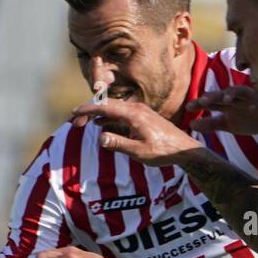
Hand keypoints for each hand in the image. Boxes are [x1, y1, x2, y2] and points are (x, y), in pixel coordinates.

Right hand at [69, 98, 201, 166]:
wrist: (183, 149)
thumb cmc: (162, 152)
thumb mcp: (139, 151)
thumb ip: (119, 144)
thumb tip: (100, 137)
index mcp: (133, 114)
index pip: (104, 107)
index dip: (87, 110)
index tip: (73, 115)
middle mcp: (135, 109)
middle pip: (106, 105)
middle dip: (89, 112)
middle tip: (75, 121)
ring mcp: (140, 112)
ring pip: (113, 109)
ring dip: (98, 115)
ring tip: (84, 123)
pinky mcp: (143, 118)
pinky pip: (121, 114)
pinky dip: (108, 118)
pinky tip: (101, 125)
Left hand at [185, 85, 257, 136]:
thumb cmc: (250, 119)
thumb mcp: (228, 124)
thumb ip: (210, 124)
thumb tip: (191, 125)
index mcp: (226, 103)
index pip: (210, 102)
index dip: (199, 104)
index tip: (188, 108)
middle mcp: (234, 98)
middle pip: (221, 95)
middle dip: (212, 97)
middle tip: (201, 102)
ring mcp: (248, 97)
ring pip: (237, 92)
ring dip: (231, 95)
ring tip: (224, 100)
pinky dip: (253, 102)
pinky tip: (250, 107)